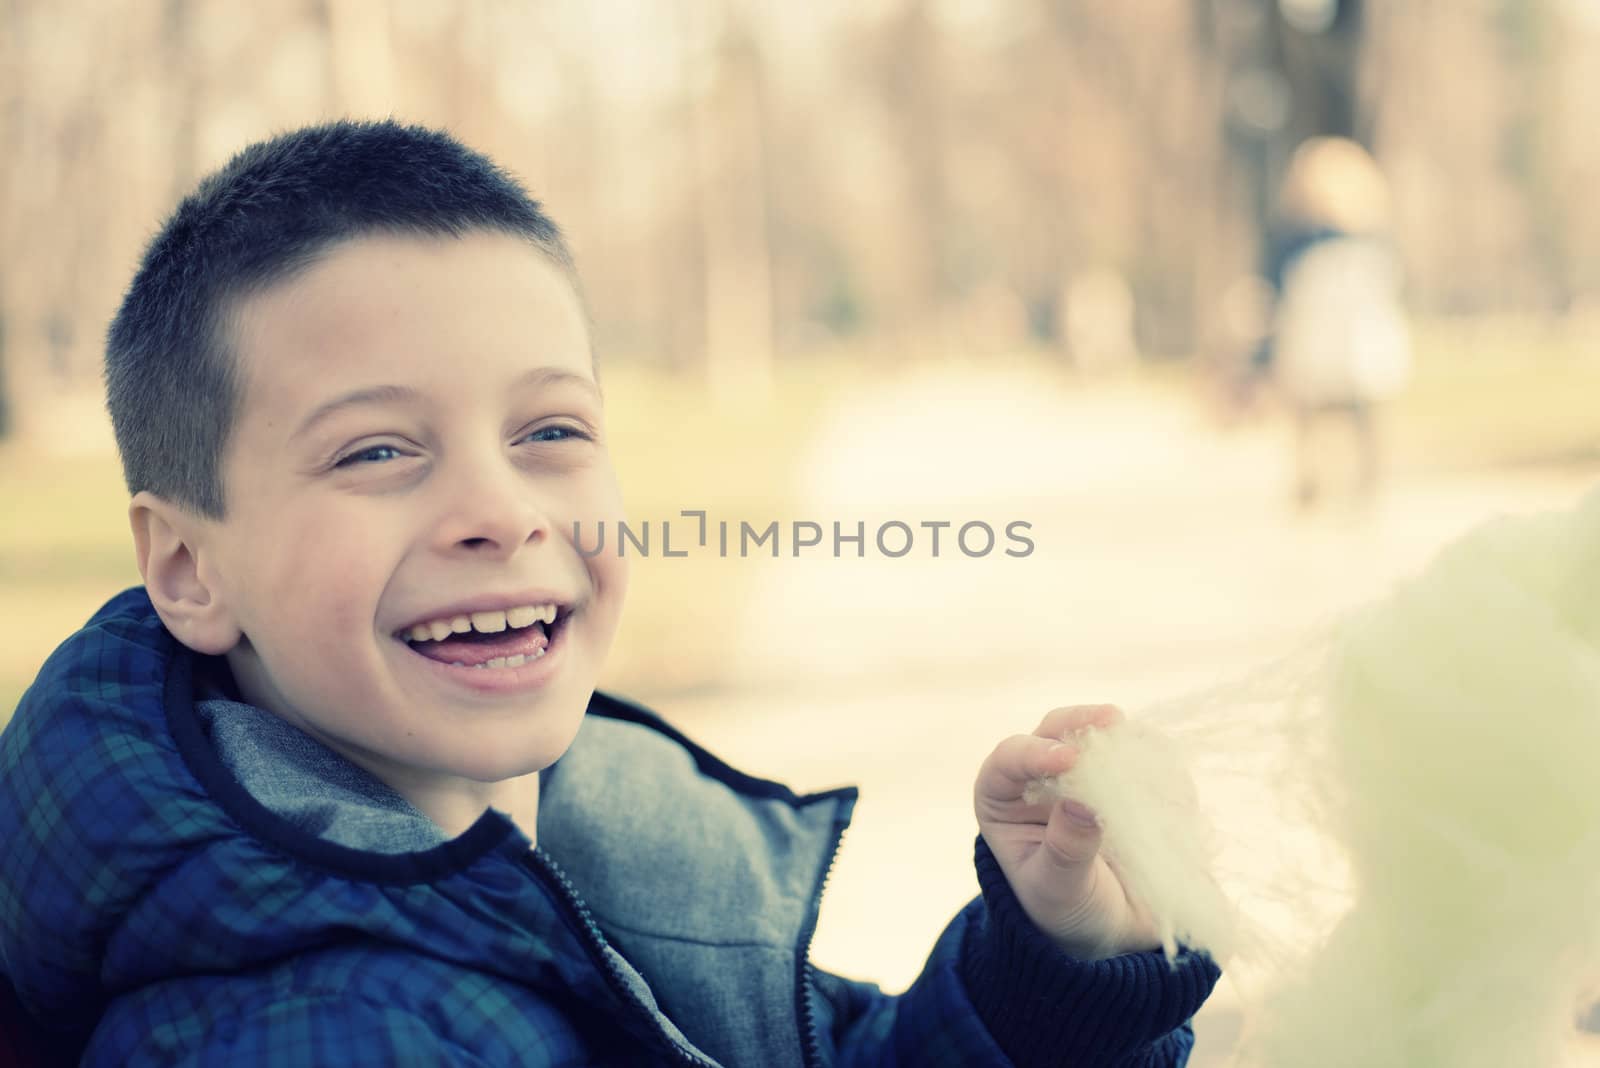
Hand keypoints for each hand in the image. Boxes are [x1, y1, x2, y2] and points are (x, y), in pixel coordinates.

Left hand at [974, 704, 1159, 960]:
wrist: (1113, 929)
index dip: (1034, 753)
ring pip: (1099, 735)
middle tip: (1113, 722)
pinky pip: (1141, 756)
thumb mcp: (1059, 889)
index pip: (1008, 761)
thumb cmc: (1069, 909)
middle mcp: (1039, 776)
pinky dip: (1157, 762)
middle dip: (1081, 723)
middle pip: (1054, 731)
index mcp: (1004, 800)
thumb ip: (1065, 850)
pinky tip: (1172, 791)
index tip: (1068, 759)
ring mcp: (1084, 772)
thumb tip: (1079, 804)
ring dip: (1125, 742)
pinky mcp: (1124, 778)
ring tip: (1150, 770)